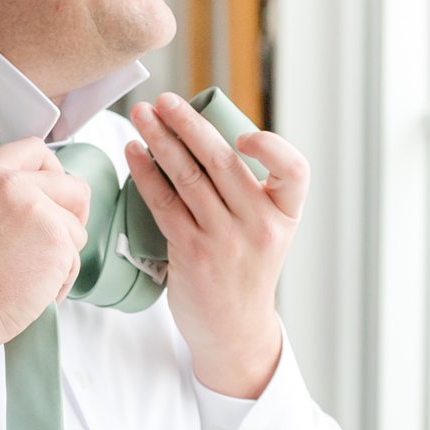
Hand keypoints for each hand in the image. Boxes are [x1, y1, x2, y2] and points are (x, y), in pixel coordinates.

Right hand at [0, 140, 90, 375]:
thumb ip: (6, 193)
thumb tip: (50, 193)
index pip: (36, 149)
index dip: (50, 174)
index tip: (48, 196)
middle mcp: (11, 183)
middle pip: (71, 185)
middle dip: (70, 215)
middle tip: (51, 240)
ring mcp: (37, 210)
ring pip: (77, 226)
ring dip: (63, 253)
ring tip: (29, 272)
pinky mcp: (57, 240)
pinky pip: (76, 258)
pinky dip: (62, 278)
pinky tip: (33, 289)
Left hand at [125, 93, 309, 397]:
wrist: (234, 330)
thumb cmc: (246, 270)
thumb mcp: (267, 230)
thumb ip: (249, 190)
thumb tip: (203, 134)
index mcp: (285, 214)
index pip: (294, 170)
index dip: (271, 147)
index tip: (244, 134)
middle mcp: (260, 225)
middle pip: (223, 162)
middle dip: (189, 124)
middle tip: (165, 100)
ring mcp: (225, 240)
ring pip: (189, 178)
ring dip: (160, 140)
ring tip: (140, 115)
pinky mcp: (192, 253)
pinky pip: (165, 204)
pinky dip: (147, 174)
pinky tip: (134, 153)